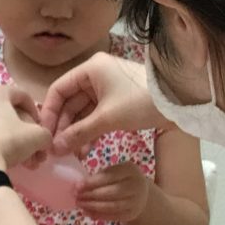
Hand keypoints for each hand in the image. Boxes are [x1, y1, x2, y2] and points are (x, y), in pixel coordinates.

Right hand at [38, 52, 161, 156]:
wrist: (180, 102)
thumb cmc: (140, 101)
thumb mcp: (107, 118)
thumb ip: (79, 133)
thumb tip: (55, 149)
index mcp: (90, 69)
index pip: (59, 90)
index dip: (49, 113)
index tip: (44, 135)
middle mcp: (95, 75)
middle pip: (70, 102)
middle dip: (63, 127)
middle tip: (56, 150)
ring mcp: (107, 88)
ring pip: (83, 112)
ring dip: (76, 133)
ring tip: (71, 154)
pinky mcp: (117, 101)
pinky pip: (96, 116)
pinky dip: (90, 132)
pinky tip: (85, 150)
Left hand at [74, 162, 153, 222]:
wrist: (141, 193)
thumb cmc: (121, 179)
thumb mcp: (115, 172)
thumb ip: (101, 176)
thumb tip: (80, 185)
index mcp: (130, 170)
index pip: (110, 176)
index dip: (93, 181)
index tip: (78, 185)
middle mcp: (136, 185)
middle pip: (112, 192)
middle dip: (92, 195)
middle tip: (77, 196)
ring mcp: (136, 201)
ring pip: (112, 206)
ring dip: (93, 206)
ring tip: (80, 204)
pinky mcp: (132, 214)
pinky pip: (113, 216)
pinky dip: (98, 215)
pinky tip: (87, 212)